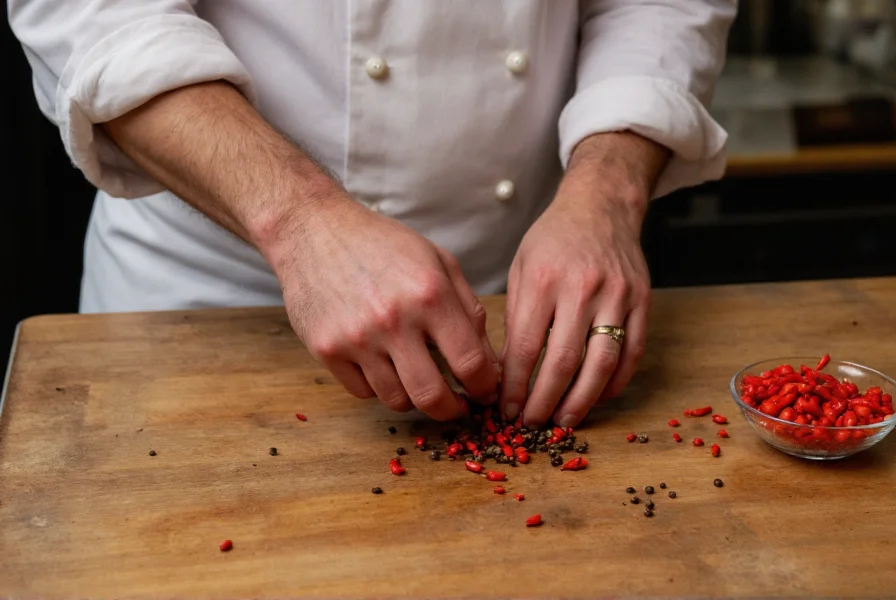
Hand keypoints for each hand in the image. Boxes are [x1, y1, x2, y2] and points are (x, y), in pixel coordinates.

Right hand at [269, 198, 500, 420]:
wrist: (314, 230)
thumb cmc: (382, 244)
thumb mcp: (438, 261)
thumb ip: (470, 310)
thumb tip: (489, 362)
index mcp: (430, 295)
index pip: (470, 363)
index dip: (484, 386)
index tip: (484, 391)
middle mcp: (393, 320)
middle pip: (432, 396)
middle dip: (452, 410)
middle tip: (457, 406)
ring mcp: (356, 338)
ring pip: (396, 400)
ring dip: (413, 398)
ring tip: (418, 379)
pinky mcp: (326, 350)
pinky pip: (362, 392)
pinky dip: (378, 387)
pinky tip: (383, 365)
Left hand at [499, 132, 666, 427]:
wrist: (601, 205)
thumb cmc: (552, 239)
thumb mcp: (520, 267)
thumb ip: (516, 317)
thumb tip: (506, 372)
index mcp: (542, 280)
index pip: (524, 347)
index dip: (514, 386)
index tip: (505, 410)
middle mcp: (581, 289)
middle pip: (562, 363)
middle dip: (544, 402)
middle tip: (532, 425)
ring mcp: (617, 296)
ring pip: (601, 364)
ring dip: (582, 402)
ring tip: (565, 421)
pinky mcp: (642, 301)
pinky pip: (632, 352)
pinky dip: (616, 382)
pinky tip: (598, 398)